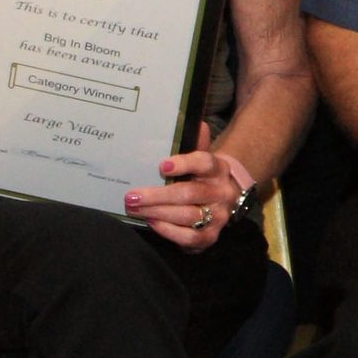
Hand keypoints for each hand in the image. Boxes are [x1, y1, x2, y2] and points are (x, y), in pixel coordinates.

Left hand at [125, 122, 248, 249]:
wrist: (226, 197)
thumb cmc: (202, 175)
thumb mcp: (199, 157)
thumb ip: (193, 141)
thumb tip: (189, 119)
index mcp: (218, 169)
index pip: (205, 162)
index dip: (185, 164)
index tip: (162, 165)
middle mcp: (221, 192)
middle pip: (189, 194)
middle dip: (157, 196)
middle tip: (131, 196)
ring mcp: (218, 216)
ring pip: (187, 216)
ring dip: (158, 212)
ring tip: (135, 208)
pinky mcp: (211, 236)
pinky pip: (190, 237)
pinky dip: (169, 231)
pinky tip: (152, 222)